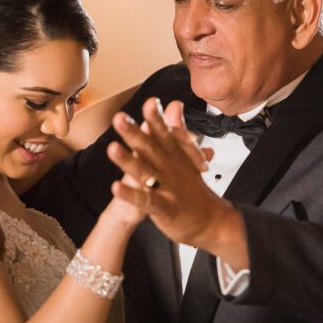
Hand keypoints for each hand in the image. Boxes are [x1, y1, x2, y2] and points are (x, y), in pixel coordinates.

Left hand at [108, 98, 232, 247]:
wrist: (211, 221)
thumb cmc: (191, 187)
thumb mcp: (183, 156)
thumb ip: (176, 129)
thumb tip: (174, 103)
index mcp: (173, 155)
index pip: (164, 132)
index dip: (156, 118)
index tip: (151, 102)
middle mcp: (170, 168)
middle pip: (151, 148)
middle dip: (134, 133)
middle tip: (120, 118)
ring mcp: (168, 188)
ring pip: (145, 172)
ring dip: (128, 160)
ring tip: (112, 148)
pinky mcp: (164, 208)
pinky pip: (146, 200)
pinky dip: (131, 194)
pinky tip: (116, 187)